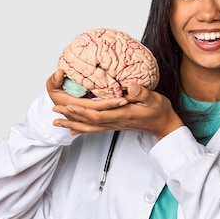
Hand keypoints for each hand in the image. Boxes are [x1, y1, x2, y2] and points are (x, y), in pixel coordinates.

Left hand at [48, 70, 183, 138]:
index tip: (68, 105)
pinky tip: (73, 130)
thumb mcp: (154, 99)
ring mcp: (115, 124)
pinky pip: (95, 129)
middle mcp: (116, 121)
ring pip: (90, 127)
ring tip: (57, 122)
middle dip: (71, 117)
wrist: (164, 124)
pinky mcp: (115, 125)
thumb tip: (131, 87)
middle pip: (89, 121)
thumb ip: (142, 93)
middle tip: (54, 112)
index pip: (98, 114)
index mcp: (123, 114)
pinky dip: (82, 129)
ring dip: (73, 124)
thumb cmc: (160, 111)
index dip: (81, 111)